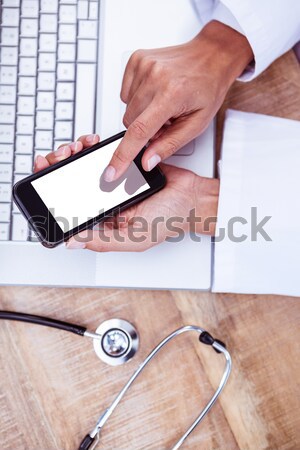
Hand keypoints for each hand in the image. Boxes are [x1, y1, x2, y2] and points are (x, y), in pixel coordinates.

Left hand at [34, 136, 218, 251]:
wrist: (192, 196)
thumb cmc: (168, 220)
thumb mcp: (134, 238)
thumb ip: (103, 241)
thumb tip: (73, 242)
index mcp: (102, 220)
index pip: (68, 207)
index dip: (51, 192)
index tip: (43, 177)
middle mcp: (104, 200)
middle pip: (70, 182)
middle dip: (58, 166)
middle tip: (59, 158)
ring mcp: (113, 181)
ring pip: (83, 165)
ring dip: (72, 154)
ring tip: (74, 149)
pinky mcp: (123, 164)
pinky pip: (102, 154)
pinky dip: (92, 147)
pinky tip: (90, 144)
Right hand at [103, 20, 252, 181]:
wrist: (211, 57)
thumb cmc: (207, 88)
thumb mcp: (196, 124)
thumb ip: (170, 144)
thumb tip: (147, 161)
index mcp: (172, 94)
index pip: (139, 131)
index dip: (123, 156)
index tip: (111, 171)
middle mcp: (155, 77)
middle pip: (130, 122)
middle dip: (144, 129)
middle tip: (165, 121)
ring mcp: (143, 65)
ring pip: (127, 109)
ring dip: (142, 113)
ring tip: (162, 104)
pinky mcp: (136, 60)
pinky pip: (125, 93)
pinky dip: (138, 99)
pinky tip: (154, 93)